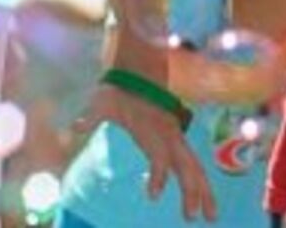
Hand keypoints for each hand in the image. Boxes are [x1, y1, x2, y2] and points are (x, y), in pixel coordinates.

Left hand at [68, 84, 216, 221]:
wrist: (138, 71)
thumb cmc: (119, 91)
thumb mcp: (103, 103)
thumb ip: (91, 116)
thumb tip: (74, 127)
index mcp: (153, 131)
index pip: (160, 157)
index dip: (158, 176)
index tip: (151, 196)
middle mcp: (169, 137)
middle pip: (187, 167)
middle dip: (193, 192)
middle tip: (193, 218)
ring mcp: (176, 139)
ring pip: (195, 168)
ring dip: (204, 191)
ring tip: (211, 217)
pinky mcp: (177, 141)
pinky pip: (193, 164)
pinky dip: (201, 182)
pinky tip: (204, 200)